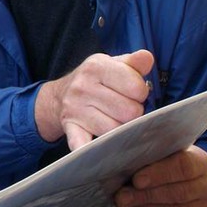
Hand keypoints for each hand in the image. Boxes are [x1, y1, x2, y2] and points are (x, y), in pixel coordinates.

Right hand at [35, 49, 153, 149]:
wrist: (59, 95)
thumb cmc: (95, 80)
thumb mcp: (111, 64)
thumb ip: (132, 63)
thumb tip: (147, 57)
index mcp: (96, 66)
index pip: (137, 87)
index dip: (140, 92)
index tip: (132, 92)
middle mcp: (83, 86)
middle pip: (130, 111)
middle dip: (133, 112)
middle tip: (124, 107)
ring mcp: (75, 109)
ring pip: (116, 130)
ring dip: (121, 128)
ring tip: (114, 118)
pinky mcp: (70, 128)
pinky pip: (83, 144)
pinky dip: (90, 149)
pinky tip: (97, 148)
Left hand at [114, 145, 206, 206]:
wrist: (177, 179)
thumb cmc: (162, 161)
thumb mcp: (157, 150)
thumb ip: (146, 149)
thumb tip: (121, 149)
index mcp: (200, 160)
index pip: (183, 166)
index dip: (159, 174)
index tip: (136, 180)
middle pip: (179, 193)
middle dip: (146, 196)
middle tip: (122, 197)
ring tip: (125, 205)